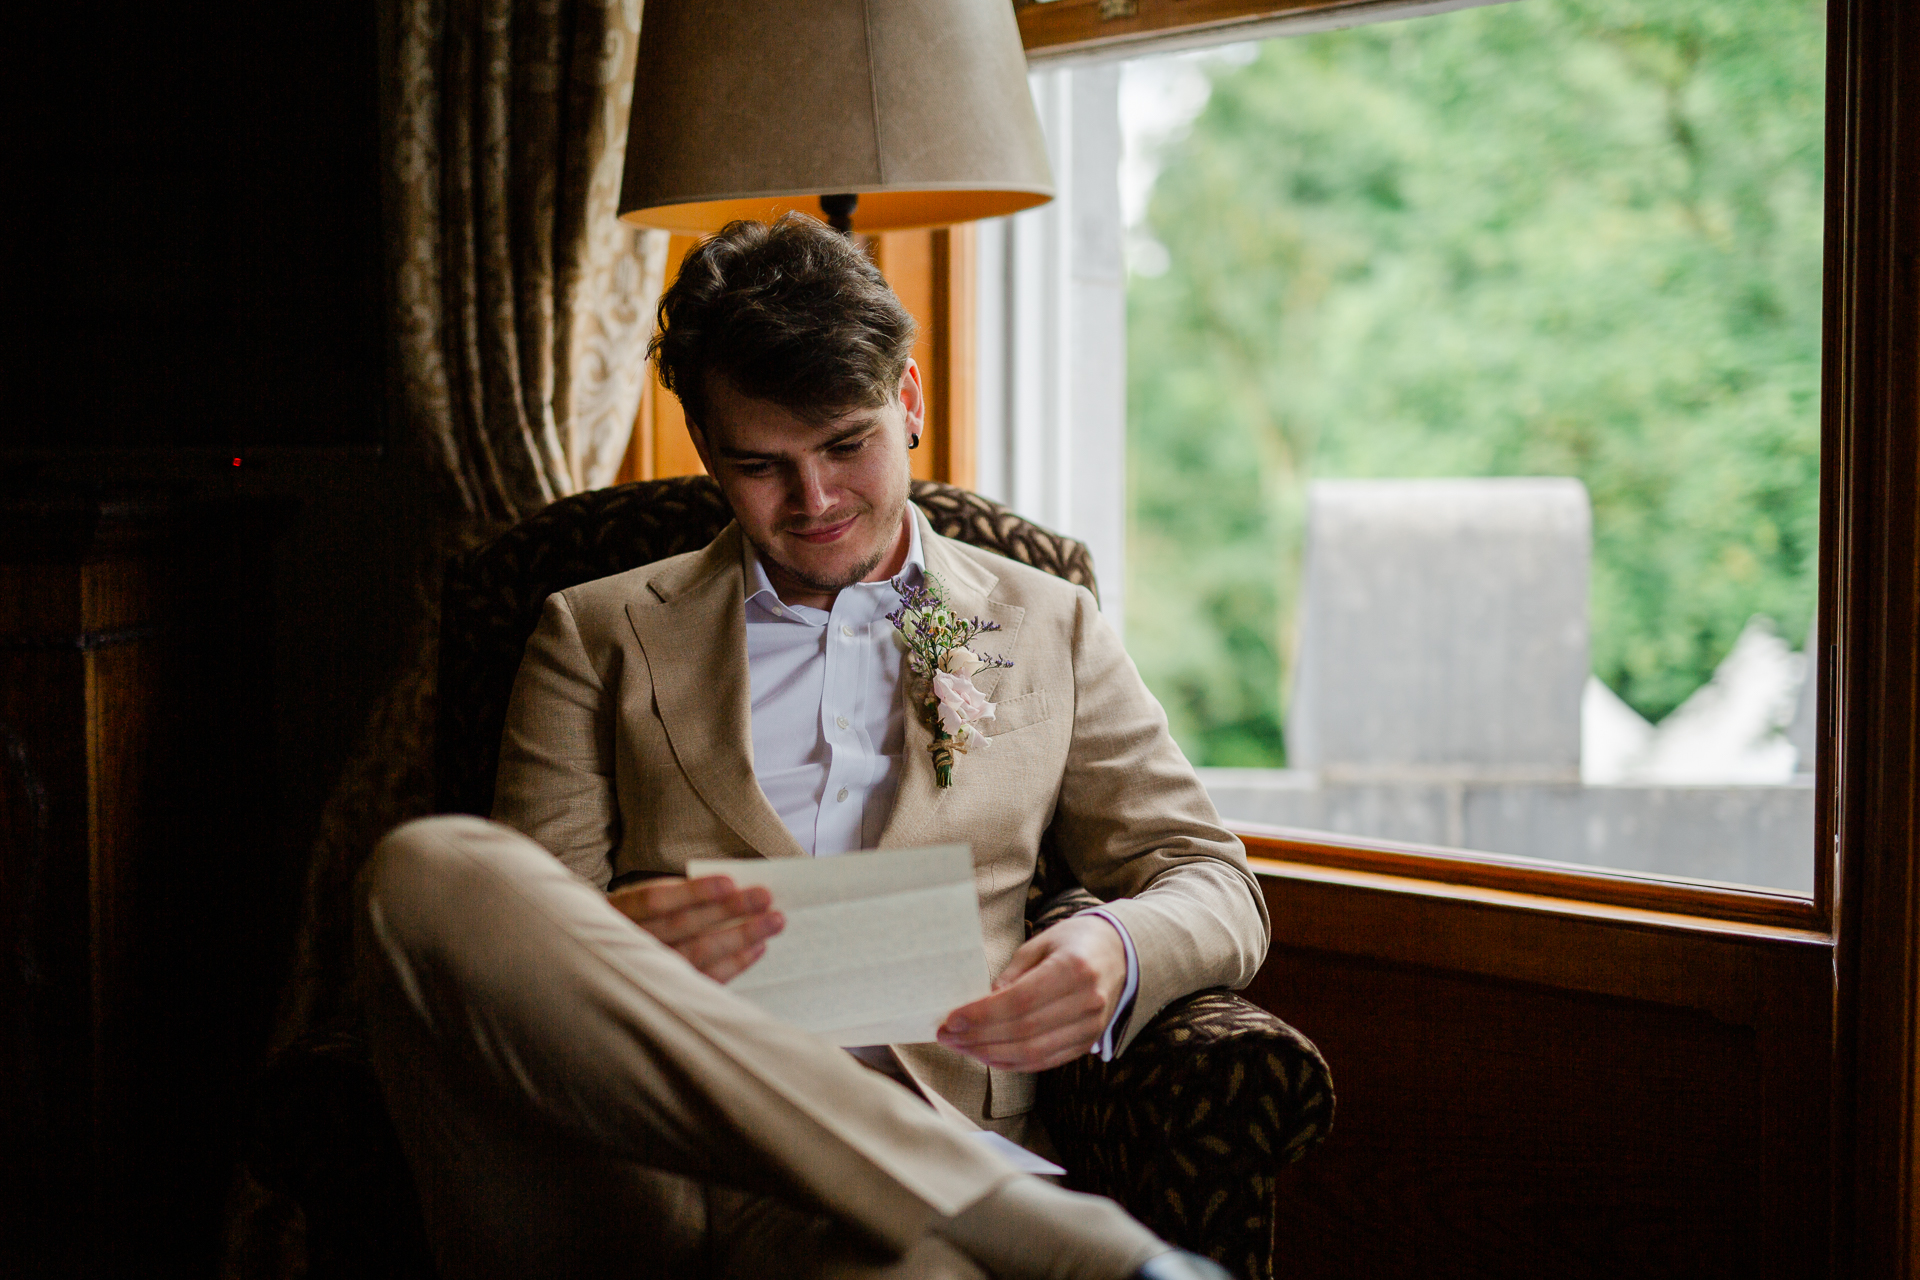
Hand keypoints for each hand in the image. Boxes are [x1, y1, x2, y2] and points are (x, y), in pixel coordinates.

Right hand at [608, 875, 783, 982]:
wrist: (603, 962)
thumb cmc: (634, 919)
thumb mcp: (637, 898)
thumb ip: (673, 892)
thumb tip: (731, 885)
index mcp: (617, 911)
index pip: (654, 900)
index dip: (692, 892)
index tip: (730, 881)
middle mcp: (627, 944)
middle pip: (683, 926)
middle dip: (728, 910)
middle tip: (766, 897)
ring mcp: (646, 973)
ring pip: (697, 953)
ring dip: (740, 936)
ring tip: (773, 921)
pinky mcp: (667, 993)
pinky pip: (706, 979)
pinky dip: (735, 963)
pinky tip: (758, 948)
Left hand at [936, 916, 1126, 1072]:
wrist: (1121, 954)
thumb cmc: (1074, 943)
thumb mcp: (1041, 943)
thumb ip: (1012, 974)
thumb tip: (981, 1004)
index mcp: (1074, 968)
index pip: (1020, 1001)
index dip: (982, 1015)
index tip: (952, 1019)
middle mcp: (1087, 1002)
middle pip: (1024, 1032)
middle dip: (979, 1038)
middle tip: (947, 1035)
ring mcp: (1090, 1027)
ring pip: (1033, 1054)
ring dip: (990, 1054)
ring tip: (962, 1046)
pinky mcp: (1087, 1044)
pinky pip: (1044, 1061)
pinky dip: (1012, 1062)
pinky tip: (987, 1054)